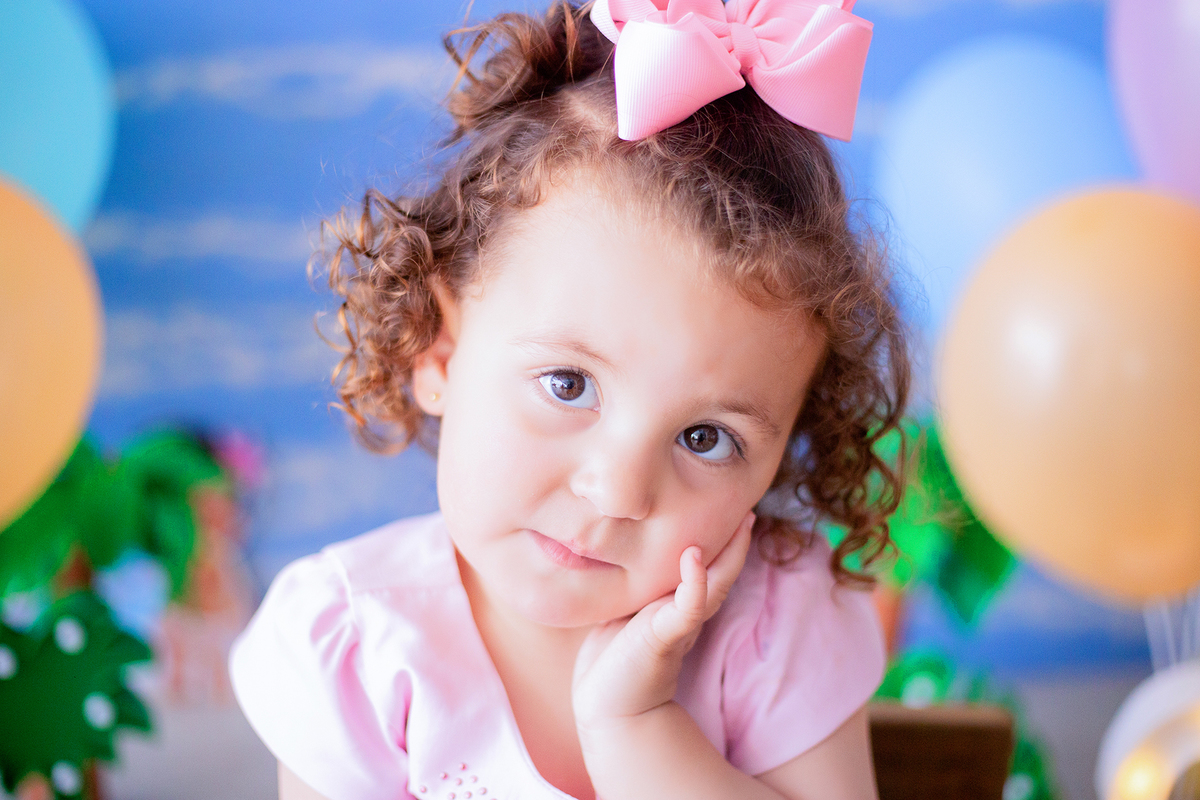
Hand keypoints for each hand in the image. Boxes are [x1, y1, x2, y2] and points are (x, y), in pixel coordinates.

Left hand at [571, 512, 754, 733]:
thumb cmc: (613, 657)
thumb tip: (623, 553)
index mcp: (677, 604)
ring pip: (715, 585)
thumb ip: (635, 587)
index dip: (722, 542)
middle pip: (723, 573)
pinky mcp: (664, 637)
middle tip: (749, 509)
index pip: (708, 568)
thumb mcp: (624, 610)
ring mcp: (678, 624)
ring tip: (742, 523)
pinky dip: (694, 582)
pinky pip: (687, 607)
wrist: (607, 704)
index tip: (730, 509)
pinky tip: (694, 556)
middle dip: (737, 543)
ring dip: (729, 555)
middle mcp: (684, 612)